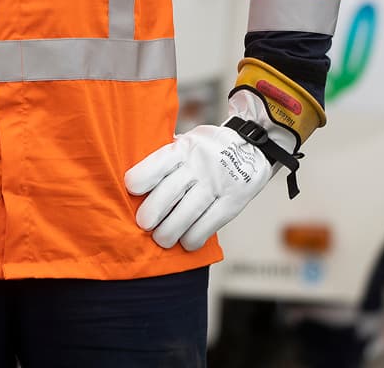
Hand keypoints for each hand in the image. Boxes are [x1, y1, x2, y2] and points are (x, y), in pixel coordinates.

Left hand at [124, 90, 295, 251]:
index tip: (131, 190)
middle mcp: (199, 164)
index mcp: (184, 148)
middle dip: (151, 213)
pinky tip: (187, 242)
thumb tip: (134, 183)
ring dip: (170, 231)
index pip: (157, 163)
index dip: (140, 179)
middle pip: (169, 192)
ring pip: (188, 213)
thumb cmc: (207, 149)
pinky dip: (194, 238)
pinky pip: (209, 224)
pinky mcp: (233, 202)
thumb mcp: (187, 142)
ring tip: (162, 239)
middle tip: (144, 224)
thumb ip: (167, 159)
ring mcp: (217, 183)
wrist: (252, 145)